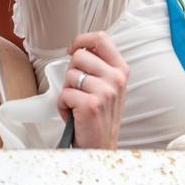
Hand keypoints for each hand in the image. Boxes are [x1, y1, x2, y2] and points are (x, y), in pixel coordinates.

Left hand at [57, 31, 128, 148]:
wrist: (101, 146)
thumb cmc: (99, 115)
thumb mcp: (107, 86)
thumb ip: (98, 65)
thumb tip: (77, 49)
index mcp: (120, 69)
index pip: (100, 38)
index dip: (81, 40)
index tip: (72, 50)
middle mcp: (116, 78)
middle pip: (79, 56)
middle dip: (71, 72)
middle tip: (78, 89)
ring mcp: (105, 92)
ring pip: (69, 75)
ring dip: (67, 91)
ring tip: (77, 103)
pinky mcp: (91, 105)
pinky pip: (64, 94)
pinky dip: (63, 105)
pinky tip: (74, 114)